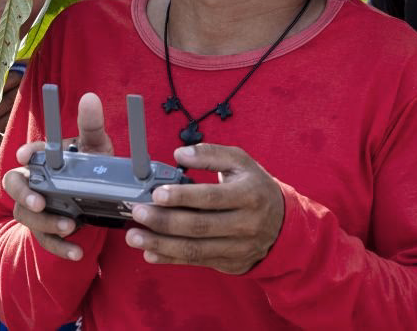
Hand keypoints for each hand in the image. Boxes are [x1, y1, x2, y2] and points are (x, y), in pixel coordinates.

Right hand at [0, 73, 22, 195]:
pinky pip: (9, 139)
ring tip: (32, 101)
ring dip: (23, 109)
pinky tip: (25, 125)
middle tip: (32, 84)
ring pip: (12, 117)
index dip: (12, 80)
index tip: (21, 74)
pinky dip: (18, 130)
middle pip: (9, 101)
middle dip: (22, 91)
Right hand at [2, 92, 112, 259]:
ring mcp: (36, 207)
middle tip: (38, 202)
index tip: (25, 155)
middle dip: (23, 194)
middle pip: (14, 184)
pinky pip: (44, 240)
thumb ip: (92, 127)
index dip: (26, 153)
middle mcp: (34, 181)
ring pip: (26, 215)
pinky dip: (60, 247)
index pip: (29, 153)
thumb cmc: (93, 167)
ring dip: (46, 222)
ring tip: (70, 226)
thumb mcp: (96, 149)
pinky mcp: (44, 229)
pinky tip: (77, 251)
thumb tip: (90, 98)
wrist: (99, 201)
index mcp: (44, 158)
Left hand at [124, 143, 284, 274]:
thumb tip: (179, 154)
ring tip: (134, 236)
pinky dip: (170, 259)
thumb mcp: (241, 162)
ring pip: (195, 249)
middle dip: (165, 221)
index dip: (182, 197)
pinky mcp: (229, 263)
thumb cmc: (254, 187)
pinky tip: (149, 253)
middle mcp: (245, 224)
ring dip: (161, 244)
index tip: (157, 193)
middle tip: (138, 213)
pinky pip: (196, 262)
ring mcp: (238, 247)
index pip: (211, 198)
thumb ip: (211, 154)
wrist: (282, 224)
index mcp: (249, 195)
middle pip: (199, 226)